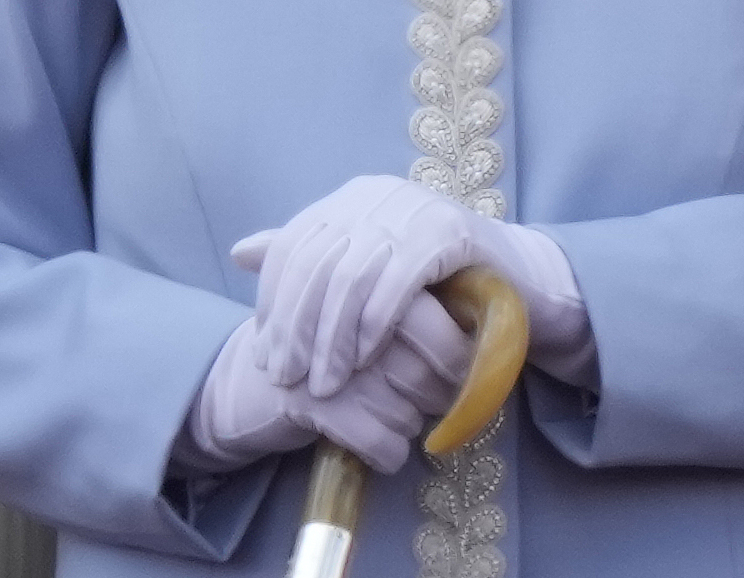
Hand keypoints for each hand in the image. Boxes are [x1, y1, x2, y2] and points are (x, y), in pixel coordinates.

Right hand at [178, 291, 471, 475]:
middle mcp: (351, 320)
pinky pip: (382, 444)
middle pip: (430, 378)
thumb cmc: (326, 348)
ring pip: (408, 415)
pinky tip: (374, 445)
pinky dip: (387, 454)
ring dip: (405, 427)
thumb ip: (420, 309)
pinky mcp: (311, 402)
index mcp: (368, 288)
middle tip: (421, 400)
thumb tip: (493, 323)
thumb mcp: (363, 317)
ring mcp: (330, 361)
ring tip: (385, 415)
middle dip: (434, 400)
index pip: (441, 328)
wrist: (251, 381)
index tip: (454, 374)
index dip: (457, 361)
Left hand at [231, 175, 589, 397]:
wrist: (518, 282)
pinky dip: (375, 323)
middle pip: (314, 264)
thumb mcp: (365, 271)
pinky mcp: (447, 229)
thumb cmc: (436, 286)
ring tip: (324, 386)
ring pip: (350, 276)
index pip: (291, 248)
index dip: (273, 303)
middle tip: (286, 379)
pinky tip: (365, 360)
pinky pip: (397, 279)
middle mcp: (374, 194)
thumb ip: (309, 261)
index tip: (264, 356)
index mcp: (348, 200)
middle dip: (294, 328)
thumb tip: (240, 253)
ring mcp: (412, 206)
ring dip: (332, 338)